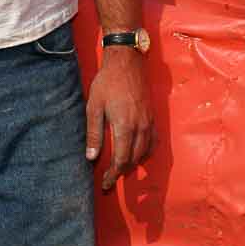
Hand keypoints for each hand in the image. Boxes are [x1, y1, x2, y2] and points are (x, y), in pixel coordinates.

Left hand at [85, 48, 153, 192]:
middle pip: (134, 159)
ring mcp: (149, 122)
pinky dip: (146, 152)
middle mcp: (140, 127)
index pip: (121, 160)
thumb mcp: (94, 106)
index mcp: (124, 126)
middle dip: (122, 172)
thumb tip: (91, 157)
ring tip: (121, 168)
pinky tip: (137, 153)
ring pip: (145, 152)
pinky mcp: (153, 116)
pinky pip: (153, 141)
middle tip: (110, 179)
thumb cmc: (107, 82)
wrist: (127, 61)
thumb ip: (93, 133)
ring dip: (134, 163)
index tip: (106, 184)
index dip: (113, 175)